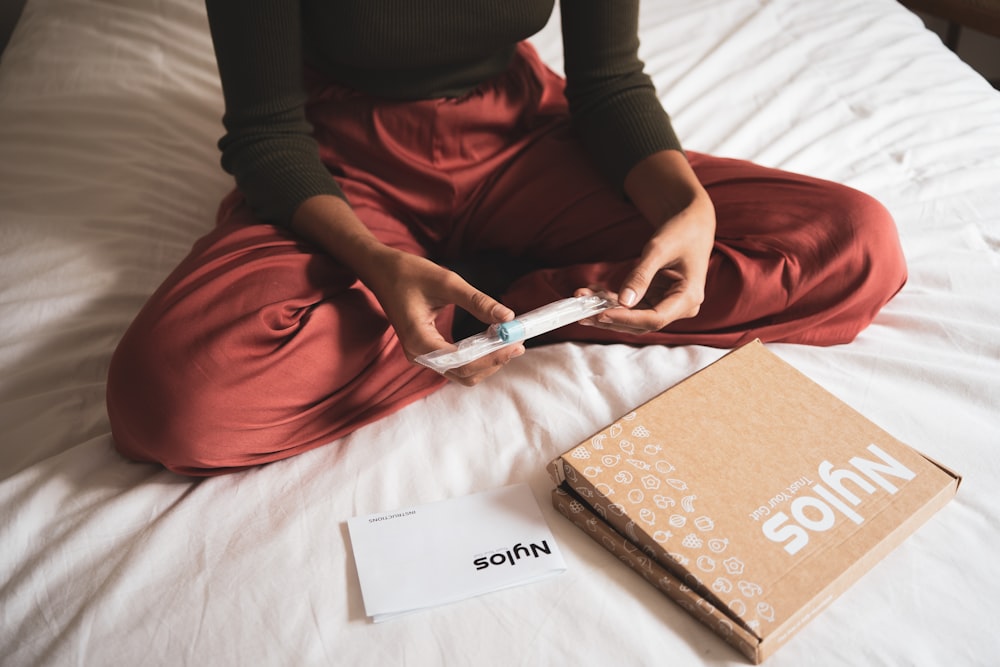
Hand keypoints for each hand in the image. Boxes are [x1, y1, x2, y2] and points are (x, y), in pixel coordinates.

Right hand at [364, 249, 525, 385]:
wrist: (382, 271)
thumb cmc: (409, 273)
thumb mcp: (446, 281)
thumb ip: (477, 301)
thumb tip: (508, 317)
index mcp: (419, 341)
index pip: (462, 361)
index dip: (492, 356)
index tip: (516, 343)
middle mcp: (419, 355)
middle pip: (465, 374)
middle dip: (493, 361)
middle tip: (518, 343)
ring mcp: (423, 356)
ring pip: (463, 372)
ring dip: (488, 361)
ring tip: (510, 341)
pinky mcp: (429, 350)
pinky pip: (457, 363)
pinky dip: (478, 356)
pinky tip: (493, 340)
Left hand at [580, 150, 715, 333]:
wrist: (692, 224)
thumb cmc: (681, 232)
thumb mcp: (659, 249)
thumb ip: (641, 276)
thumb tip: (623, 301)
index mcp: (688, 298)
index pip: (654, 319)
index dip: (626, 319)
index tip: (601, 314)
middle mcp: (679, 308)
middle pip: (642, 324)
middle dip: (611, 319)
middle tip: (582, 313)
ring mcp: (667, 305)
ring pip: (634, 317)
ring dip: (607, 311)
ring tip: (582, 301)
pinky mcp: (656, 299)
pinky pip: (632, 306)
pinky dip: (612, 301)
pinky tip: (593, 293)